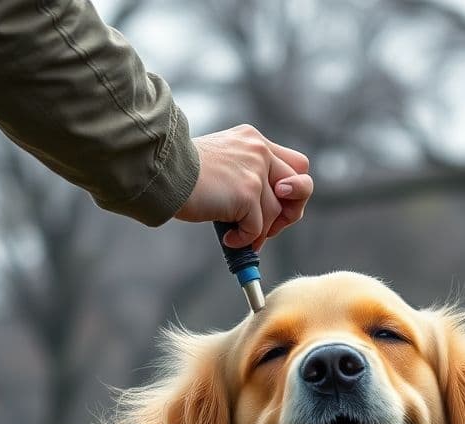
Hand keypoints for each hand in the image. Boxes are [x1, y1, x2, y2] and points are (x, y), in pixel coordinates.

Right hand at [174, 125, 312, 249]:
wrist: (162, 172)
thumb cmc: (181, 177)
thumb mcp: (221, 169)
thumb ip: (246, 181)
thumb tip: (264, 225)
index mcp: (253, 141)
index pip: (296, 165)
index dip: (293, 190)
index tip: (275, 205)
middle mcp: (259, 151)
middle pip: (301, 186)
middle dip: (289, 213)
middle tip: (268, 228)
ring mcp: (255, 170)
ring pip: (276, 213)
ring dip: (260, 233)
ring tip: (237, 236)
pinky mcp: (247, 192)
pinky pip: (258, 228)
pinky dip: (245, 240)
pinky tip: (228, 238)